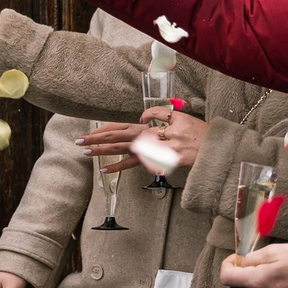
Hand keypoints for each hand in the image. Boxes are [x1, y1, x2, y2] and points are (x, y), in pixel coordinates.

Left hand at [81, 109, 205, 174]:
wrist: (209, 145)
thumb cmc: (194, 133)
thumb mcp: (176, 119)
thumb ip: (158, 116)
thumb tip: (142, 118)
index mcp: (148, 126)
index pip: (121, 126)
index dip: (105, 129)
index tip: (91, 132)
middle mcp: (146, 135)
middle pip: (116, 135)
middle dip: (96, 137)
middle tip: (79, 140)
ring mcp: (149, 148)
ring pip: (121, 148)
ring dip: (102, 150)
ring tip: (86, 151)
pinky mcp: (154, 160)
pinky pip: (132, 164)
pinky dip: (117, 167)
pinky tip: (104, 170)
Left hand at [221, 242, 287, 287]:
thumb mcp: (273, 250)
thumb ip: (252, 258)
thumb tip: (242, 263)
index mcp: (256, 281)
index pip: (226, 277)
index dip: (227, 265)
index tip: (235, 258)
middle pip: (239, 284)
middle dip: (245, 271)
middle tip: (261, 260)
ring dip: (256, 279)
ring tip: (274, 269)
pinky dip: (265, 286)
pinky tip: (279, 278)